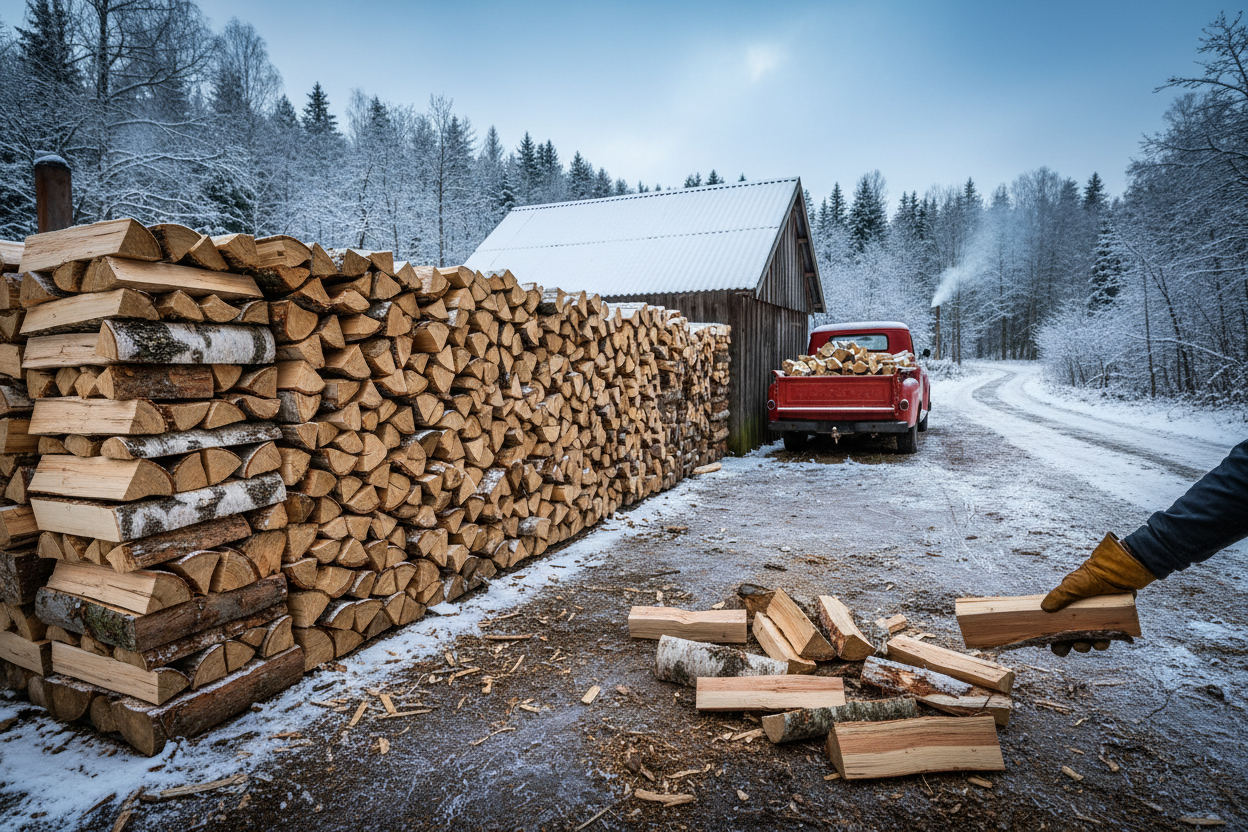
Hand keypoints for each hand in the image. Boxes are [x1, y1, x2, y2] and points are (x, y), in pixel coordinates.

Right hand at [1043, 533, 1155, 655]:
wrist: (1119, 570)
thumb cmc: (1093, 575)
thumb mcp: (1072, 585)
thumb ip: (1058, 596)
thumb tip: (1044, 608)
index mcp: (1068, 606)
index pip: (1056, 625)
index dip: (1051, 636)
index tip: (1047, 644)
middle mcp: (1082, 614)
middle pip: (1071, 636)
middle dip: (1068, 644)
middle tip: (1069, 646)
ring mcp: (1097, 618)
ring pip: (1089, 639)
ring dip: (1085, 645)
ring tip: (1085, 645)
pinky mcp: (1113, 621)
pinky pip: (1107, 637)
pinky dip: (1104, 642)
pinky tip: (1102, 642)